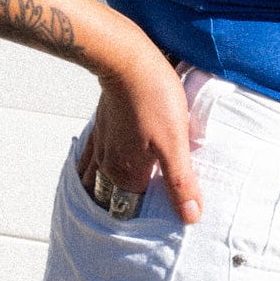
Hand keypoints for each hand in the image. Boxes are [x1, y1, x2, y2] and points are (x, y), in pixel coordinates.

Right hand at [76, 48, 202, 224]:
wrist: (127, 60)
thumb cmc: (154, 98)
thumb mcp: (175, 142)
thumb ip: (180, 182)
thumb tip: (190, 217)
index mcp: (127, 173)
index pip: (133, 210)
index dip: (147, 217)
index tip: (160, 220)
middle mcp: (109, 164)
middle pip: (113, 197)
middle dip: (122, 208)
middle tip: (141, 213)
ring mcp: (102, 145)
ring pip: (97, 180)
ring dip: (104, 192)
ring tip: (115, 201)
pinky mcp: (101, 127)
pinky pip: (89, 158)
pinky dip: (90, 171)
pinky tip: (95, 170)